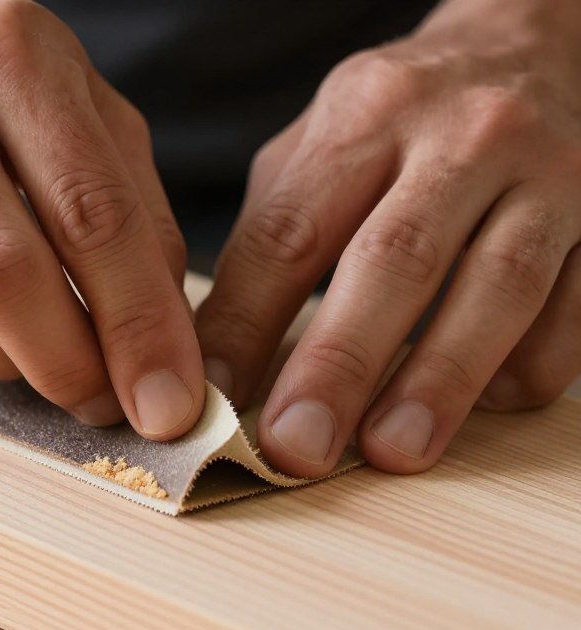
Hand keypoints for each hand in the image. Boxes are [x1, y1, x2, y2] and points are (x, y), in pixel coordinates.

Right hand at [0, 0, 204, 439]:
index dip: (139, 325)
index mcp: (9, 54)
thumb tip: (163, 341)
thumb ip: (133, 209)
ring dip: (8, 365)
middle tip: (103, 402)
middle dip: (68, 367)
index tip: (171, 404)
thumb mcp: (79, 101)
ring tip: (38, 349)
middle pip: (0, 278)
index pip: (91, 214)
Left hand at [197, 0, 580, 476]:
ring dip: (440, 380)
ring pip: (498, 284)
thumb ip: (273, 236)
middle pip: (394, 259)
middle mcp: (462, 136)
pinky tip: (476, 406)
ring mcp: (546, 174)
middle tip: (296, 447)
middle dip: (340, 363)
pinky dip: (519, 371)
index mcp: (367, 116)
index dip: (246, 323)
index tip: (214, 399)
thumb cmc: (401, 120)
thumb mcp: (320, 147)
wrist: (528, 47)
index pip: (292, 231)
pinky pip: (569, 312)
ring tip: (390, 452)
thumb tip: (222, 358)